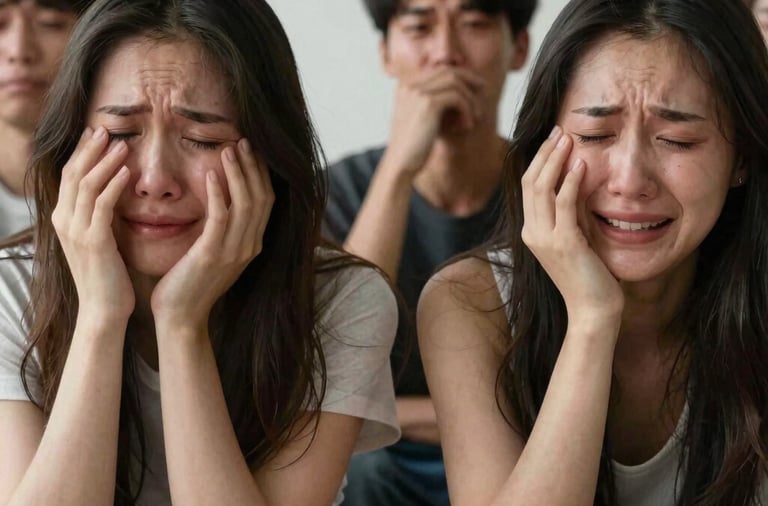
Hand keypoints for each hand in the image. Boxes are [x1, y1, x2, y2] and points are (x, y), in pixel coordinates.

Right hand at [51, 126, 134, 323]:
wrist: (104, 310)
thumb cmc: (108, 277)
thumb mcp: (100, 240)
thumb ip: (101, 216)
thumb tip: (115, 192)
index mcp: (64, 219)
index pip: (70, 176)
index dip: (82, 153)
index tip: (97, 133)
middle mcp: (64, 221)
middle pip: (73, 174)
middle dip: (89, 149)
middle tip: (106, 129)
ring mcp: (77, 231)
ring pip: (86, 185)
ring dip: (104, 161)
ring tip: (122, 144)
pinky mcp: (94, 241)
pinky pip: (102, 205)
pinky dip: (113, 185)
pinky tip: (127, 171)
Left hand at [150, 138, 273, 331]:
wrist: (180, 318)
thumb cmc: (190, 284)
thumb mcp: (214, 254)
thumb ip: (222, 231)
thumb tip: (220, 204)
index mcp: (252, 245)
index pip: (266, 201)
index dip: (260, 174)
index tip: (250, 150)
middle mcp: (249, 247)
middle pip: (262, 197)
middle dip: (254, 167)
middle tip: (243, 141)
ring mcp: (234, 252)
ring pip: (246, 203)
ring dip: (238, 173)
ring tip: (229, 149)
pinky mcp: (213, 255)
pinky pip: (221, 217)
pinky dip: (219, 193)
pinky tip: (211, 174)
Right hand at [384, 67, 484, 176]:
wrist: (400, 163)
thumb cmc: (412, 146)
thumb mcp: (420, 118)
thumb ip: (433, 101)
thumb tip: (458, 93)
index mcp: (406, 85)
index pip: (439, 69)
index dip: (460, 76)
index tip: (474, 87)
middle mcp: (410, 84)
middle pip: (448, 70)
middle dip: (470, 80)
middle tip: (483, 91)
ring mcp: (418, 92)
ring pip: (456, 82)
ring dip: (470, 99)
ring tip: (476, 117)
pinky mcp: (428, 104)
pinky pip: (457, 97)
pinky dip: (468, 110)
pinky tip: (468, 125)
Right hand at [520, 127, 623, 324]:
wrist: (592, 309)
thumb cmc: (589, 275)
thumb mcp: (576, 236)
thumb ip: (572, 212)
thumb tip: (578, 179)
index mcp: (532, 231)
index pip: (529, 186)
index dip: (540, 160)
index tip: (555, 139)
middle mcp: (532, 232)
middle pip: (530, 182)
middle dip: (545, 153)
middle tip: (560, 130)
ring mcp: (545, 238)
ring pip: (541, 188)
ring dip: (555, 160)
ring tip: (568, 138)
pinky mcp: (564, 243)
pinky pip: (563, 204)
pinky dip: (570, 181)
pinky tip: (580, 164)